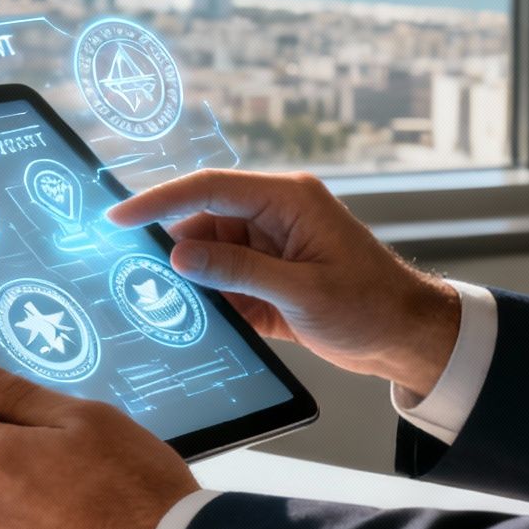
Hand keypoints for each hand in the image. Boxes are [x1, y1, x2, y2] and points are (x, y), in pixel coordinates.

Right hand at [108, 169, 460, 394]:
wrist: (409, 339)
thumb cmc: (372, 306)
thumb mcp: (301, 291)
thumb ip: (237, 271)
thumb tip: (180, 256)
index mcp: (288, 200)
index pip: (209, 189)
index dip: (159, 201)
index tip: (119, 218)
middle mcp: (275, 217)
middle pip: (202, 223)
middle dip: (168, 249)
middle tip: (129, 274)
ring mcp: (271, 249)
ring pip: (208, 257)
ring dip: (188, 281)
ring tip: (157, 303)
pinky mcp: (269, 280)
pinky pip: (224, 283)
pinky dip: (207, 300)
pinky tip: (189, 318)